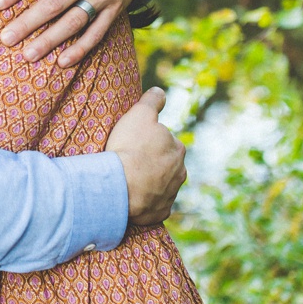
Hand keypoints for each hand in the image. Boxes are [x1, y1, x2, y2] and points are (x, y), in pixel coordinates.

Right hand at [104, 87, 186, 225]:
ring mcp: (171, 194)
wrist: (122, 186)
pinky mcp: (160, 212)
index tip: (133, 143)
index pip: (165, 141)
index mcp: (178, 148)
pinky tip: (131, 197)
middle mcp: (180, 172)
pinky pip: (153, 205)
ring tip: (128, 180)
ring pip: (161, 185)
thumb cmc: (130, 148)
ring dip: (149, 182)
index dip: (148, 140)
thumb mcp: (140, 114)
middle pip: (165, 164)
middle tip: (129, 161)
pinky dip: (145, 201)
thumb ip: (152, 100)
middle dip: (152, 162)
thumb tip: (160, 91)